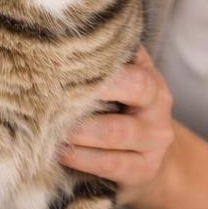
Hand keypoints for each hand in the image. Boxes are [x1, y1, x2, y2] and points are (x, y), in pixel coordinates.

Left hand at [57, 45, 177, 206]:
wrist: (149, 160)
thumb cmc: (122, 114)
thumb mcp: (121, 85)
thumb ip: (104, 64)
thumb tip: (59, 37)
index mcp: (150, 78)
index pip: (130, 64)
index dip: (99, 64)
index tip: (61, 63)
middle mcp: (158, 106)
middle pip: (132, 89)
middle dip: (90, 90)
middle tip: (51, 92)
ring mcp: (154, 141)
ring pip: (115, 131)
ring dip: (79, 129)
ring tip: (49, 127)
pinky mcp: (144, 170)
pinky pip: (110, 163)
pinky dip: (81, 158)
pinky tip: (60, 153)